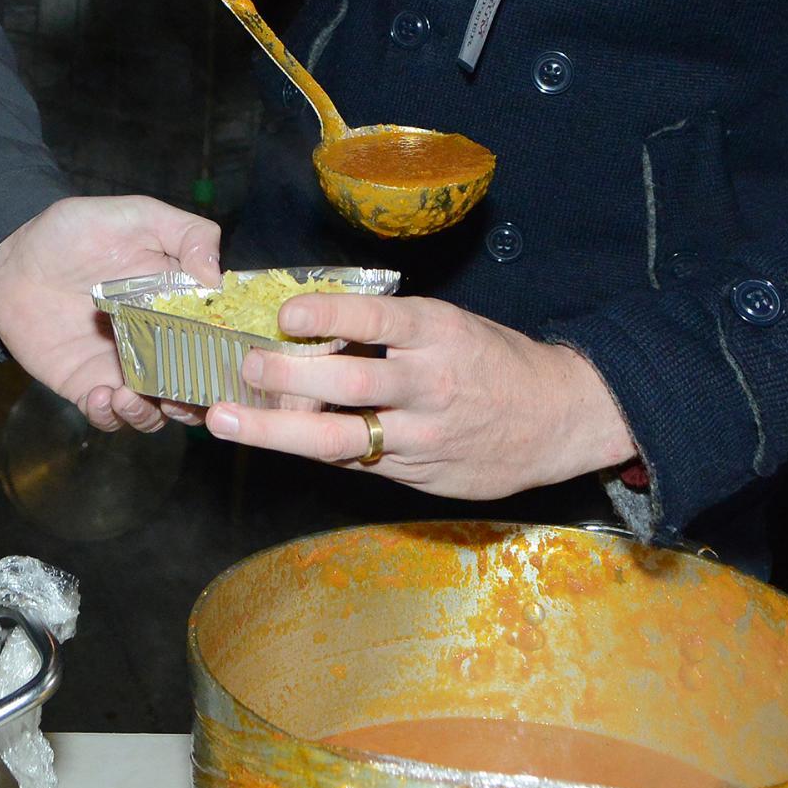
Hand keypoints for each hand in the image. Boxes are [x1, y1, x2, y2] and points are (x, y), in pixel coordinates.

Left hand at [0, 195, 221, 434]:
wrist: (14, 254)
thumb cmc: (77, 230)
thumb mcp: (138, 216)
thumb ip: (188, 234)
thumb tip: (217, 277)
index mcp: (178, 308)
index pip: (216, 346)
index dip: (228, 365)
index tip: (226, 370)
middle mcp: (156, 344)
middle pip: (191, 390)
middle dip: (192, 404)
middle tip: (178, 397)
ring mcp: (120, 367)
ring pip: (151, 412)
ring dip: (148, 415)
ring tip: (128, 397)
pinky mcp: (85, 383)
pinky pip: (105, 415)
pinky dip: (108, 416)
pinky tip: (100, 397)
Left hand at [206, 292, 638, 499]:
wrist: (558, 418)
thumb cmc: (490, 360)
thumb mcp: (446, 326)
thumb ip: (386, 332)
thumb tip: (309, 332)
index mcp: (437, 333)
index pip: (376, 318)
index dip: (328, 314)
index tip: (287, 313)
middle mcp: (429, 384)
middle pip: (349, 383)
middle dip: (287, 376)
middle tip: (244, 364)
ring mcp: (423, 435)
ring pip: (341, 437)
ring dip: (277, 429)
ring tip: (228, 420)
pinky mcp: (420, 474)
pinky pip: (356, 462)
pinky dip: (314, 449)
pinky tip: (276, 440)